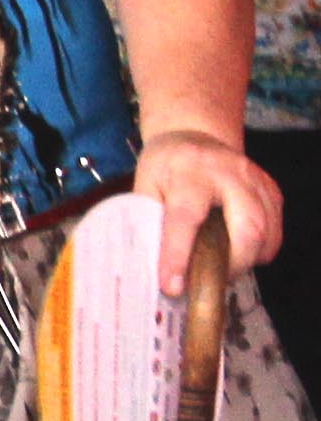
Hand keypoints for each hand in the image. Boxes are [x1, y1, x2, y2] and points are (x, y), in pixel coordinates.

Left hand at [134, 129, 282, 295]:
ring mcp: (256, 181)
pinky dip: (261, 250)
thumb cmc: (166, 164)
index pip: (185, 218)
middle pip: (247, 227)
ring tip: (223, 270)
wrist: (194, 135)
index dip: (179, 255)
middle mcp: (230, 174)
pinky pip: (275, 229)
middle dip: (232, 264)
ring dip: (247, 260)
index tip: (172, 285)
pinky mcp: (271, 190)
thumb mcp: (145, 184)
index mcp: (189, 172)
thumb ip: (147, 220)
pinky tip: (240, 254)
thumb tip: (146, 265)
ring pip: (267, 232)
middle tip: (211, 281)